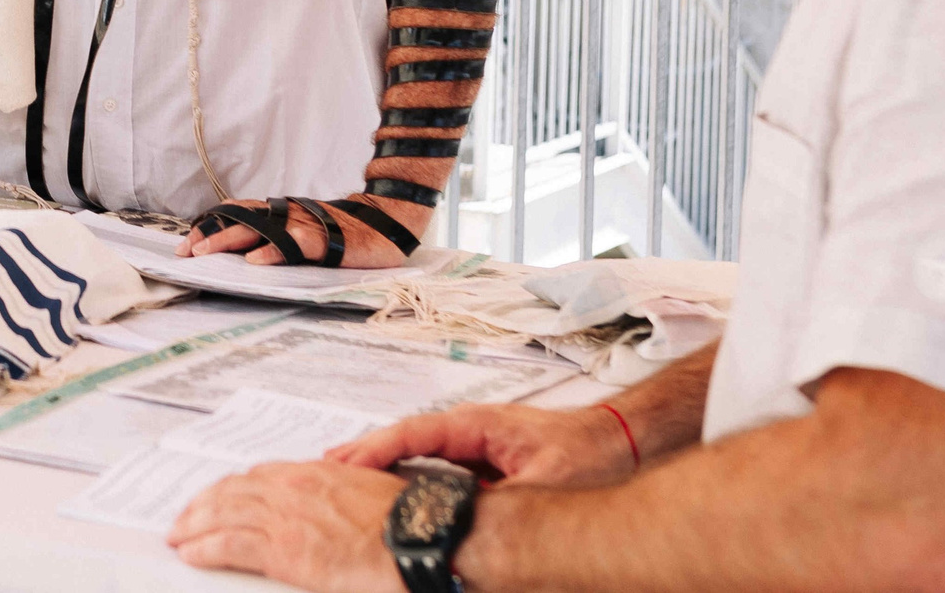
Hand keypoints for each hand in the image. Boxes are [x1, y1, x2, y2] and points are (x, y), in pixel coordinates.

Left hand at [169, 458, 407, 590]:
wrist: (418, 537)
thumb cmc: (405, 520)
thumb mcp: (367, 491)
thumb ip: (338, 494)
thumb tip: (330, 509)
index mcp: (313, 473)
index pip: (259, 476)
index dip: (233, 488)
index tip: (220, 496)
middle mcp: (291, 488)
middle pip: (232, 491)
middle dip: (204, 504)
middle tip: (186, 517)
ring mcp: (284, 518)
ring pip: (222, 514)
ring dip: (194, 525)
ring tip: (178, 536)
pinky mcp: (283, 550)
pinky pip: (229, 546)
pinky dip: (204, 548)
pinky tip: (190, 554)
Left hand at [178, 195, 422, 268]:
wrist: (387, 220)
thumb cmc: (343, 230)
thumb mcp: (305, 231)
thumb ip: (279, 236)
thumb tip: (245, 253)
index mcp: (281, 213)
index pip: (238, 215)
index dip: (210, 227)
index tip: (186, 244)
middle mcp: (287, 215)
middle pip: (240, 220)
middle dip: (209, 236)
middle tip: (185, 252)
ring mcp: (304, 226)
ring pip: (259, 229)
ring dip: (230, 240)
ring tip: (206, 252)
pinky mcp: (324, 240)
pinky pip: (294, 245)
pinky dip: (273, 252)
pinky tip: (256, 261)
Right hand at [331, 402, 637, 488]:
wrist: (619, 439)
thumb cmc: (588, 452)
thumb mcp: (544, 481)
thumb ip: (502, 499)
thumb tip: (468, 521)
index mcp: (477, 424)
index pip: (414, 433)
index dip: (376, 449)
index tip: (344, 463)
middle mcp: (470, 427)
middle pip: (405, 438)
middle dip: (364, 452)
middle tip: (324, 468)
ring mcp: (475, 441)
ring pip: (417, 450)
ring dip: (382, 461)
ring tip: (345, 475)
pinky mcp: (483, 457)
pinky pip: (433, 461)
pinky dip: (406, 470)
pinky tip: (394, 487)